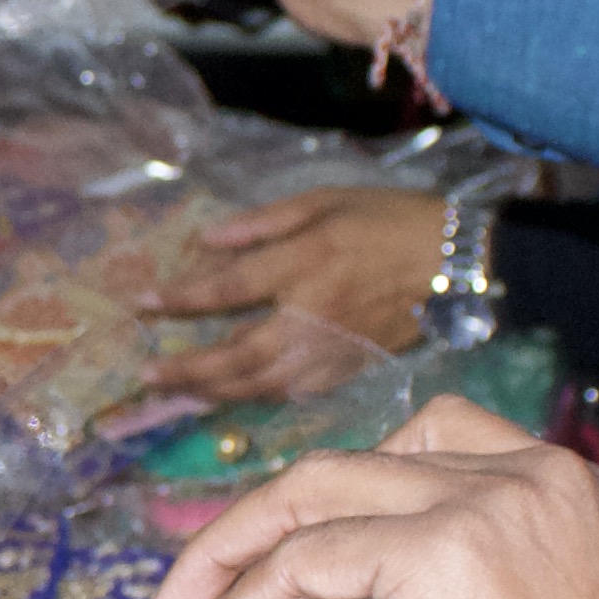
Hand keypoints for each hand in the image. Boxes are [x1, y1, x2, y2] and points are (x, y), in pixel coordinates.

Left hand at [147, 187, 442, 399]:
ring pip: (260, 384)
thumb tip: (209, 239)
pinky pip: (292, 393)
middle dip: (186, 368)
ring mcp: (330, 351)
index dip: (179, 299)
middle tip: (147, 376)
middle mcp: (309, 316)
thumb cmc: (390, 220)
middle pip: (234, 355)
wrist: (458, 263)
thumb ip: (264, 223)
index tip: (141, 303)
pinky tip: (235, 397)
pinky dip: (258, 398)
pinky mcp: (349, 370)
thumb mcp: (324, 200)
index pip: (225, 291)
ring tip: (178, 393)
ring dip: (214, 392)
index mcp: (302, 265)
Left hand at [149, 395, 598, 598]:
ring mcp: (486, 507)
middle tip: (201, 584)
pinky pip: (304, 561)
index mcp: (571, 496)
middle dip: (265, 519)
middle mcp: (534, 479)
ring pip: (316, 495)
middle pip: (360, 460)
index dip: (345, 493)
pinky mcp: (437, 554)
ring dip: (232, 556)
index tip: (289, 548)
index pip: (432, 445)